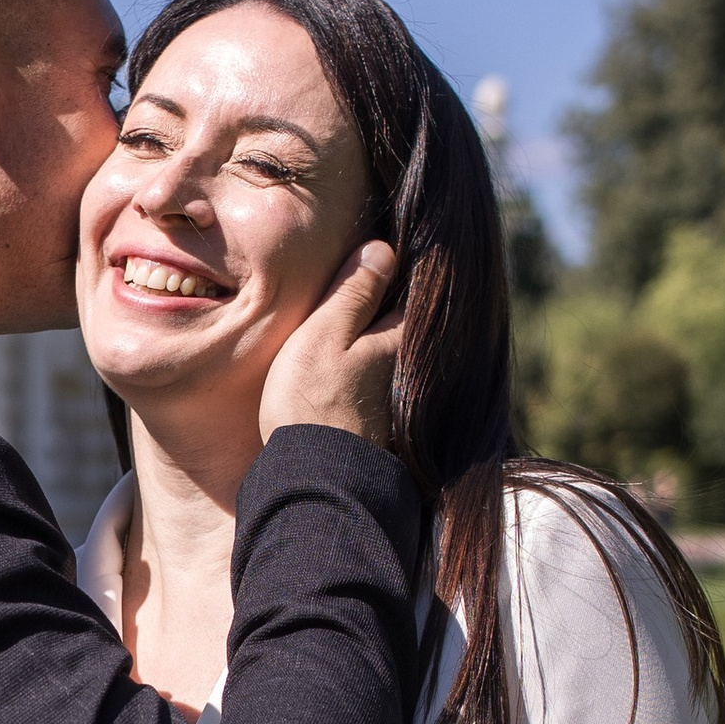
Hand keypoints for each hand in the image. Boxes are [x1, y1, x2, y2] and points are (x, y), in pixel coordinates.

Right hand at [258, 239, 399, 447]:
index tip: (385, 241)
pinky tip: (353, 353)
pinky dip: (373, 358)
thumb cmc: (312, 404)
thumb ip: (354, 291)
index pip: (411, 286)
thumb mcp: (325, 334)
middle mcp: (408, 366)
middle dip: (392, 295)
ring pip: (392, 348)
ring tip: (359, 300)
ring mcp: (396, 396)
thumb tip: (384, 247)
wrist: (313, 481)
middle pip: (404, 318)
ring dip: (380, 326)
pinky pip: (382, 373)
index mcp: (400, 337)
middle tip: (372, 263)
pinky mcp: (381, 420)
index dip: (395, 264)